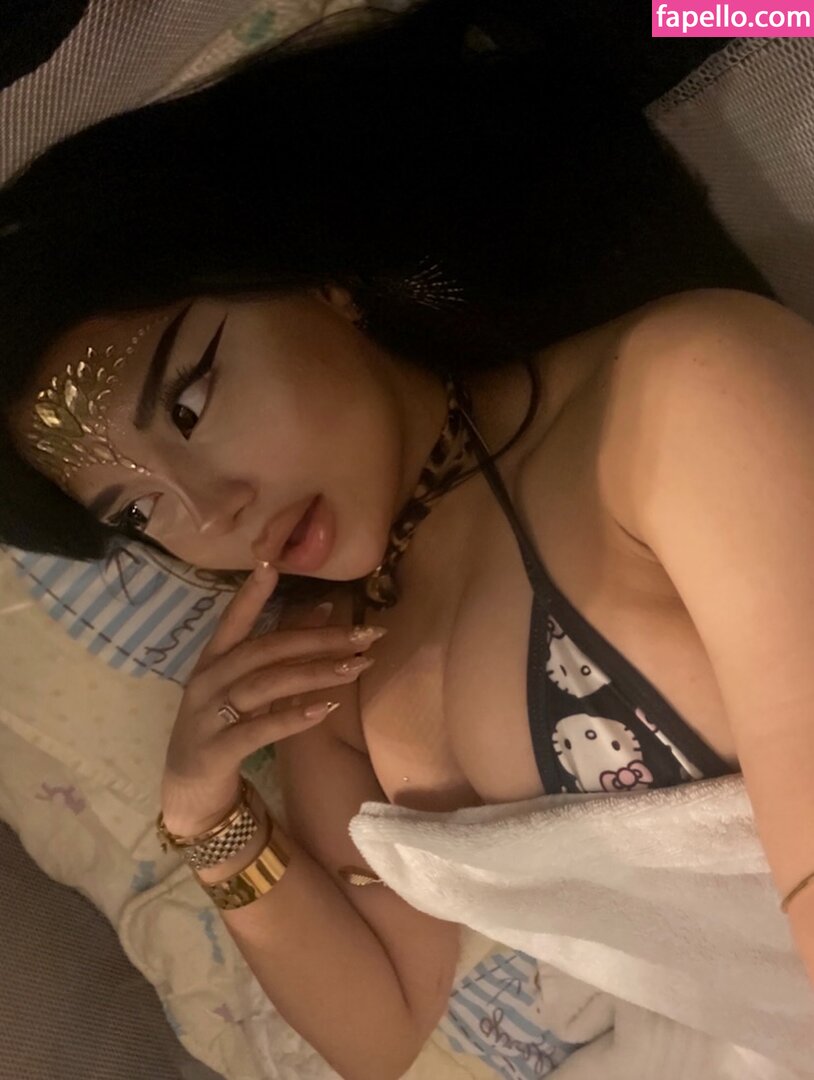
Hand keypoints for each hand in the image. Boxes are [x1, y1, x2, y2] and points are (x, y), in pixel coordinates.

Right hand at [159, 564, 383, 835]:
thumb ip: (277, 655)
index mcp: (211, 661)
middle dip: (319, 639)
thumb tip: (322, 611)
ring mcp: (208, 715)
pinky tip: (325, 709)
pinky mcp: (217, 750)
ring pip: (267, 684)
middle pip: (266, 651)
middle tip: (366, 634)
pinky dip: (293, 716)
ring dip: (316, 673)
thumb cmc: (222, 731)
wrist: (187, 793)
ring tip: (357, 667)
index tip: (272, 562)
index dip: (251, 593)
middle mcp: (207, 681)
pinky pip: (259, 729)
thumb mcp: (244, 689)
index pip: (232, 620)